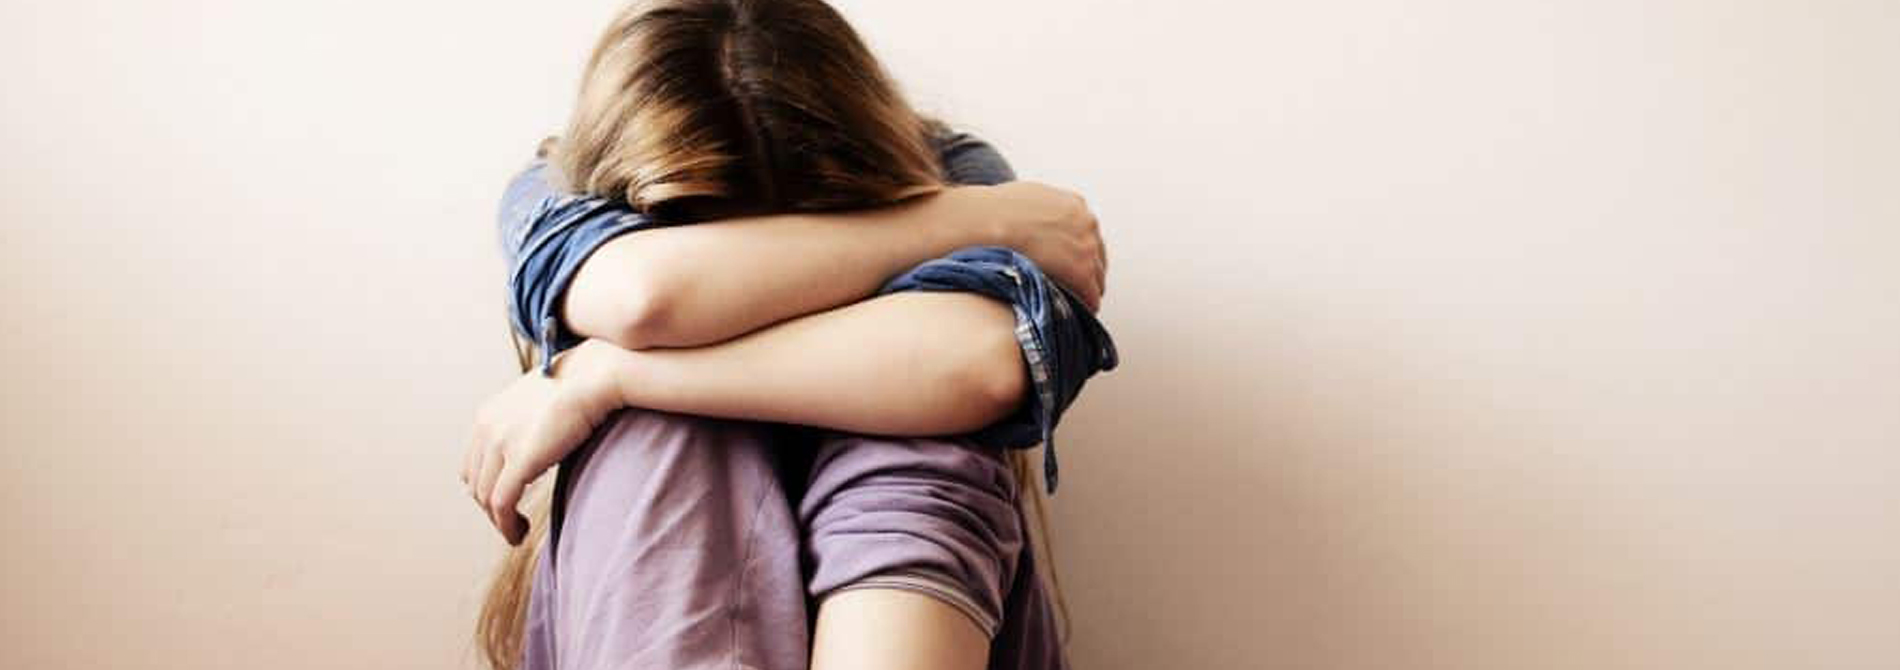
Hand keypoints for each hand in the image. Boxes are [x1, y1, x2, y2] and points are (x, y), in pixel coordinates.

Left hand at [460, 341, 625, 544]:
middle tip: (513, 521)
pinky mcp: (520, 459)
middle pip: (476, 484)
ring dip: (499, 521)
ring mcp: (501, 443)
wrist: (595, 376)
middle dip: (492, 508)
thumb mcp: (539, 404)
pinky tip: (519, 533)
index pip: (472, 465)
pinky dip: (507, 525)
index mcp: (487, 416)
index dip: (485, 489)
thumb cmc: (578, 388)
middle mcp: (487, 429)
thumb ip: (526, 425)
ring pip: (486, 498)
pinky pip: (502, 503)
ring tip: (517, 531)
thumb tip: (534, 445)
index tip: (505, 503)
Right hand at [975, 181, 1106, 311]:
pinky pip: (1091, 293)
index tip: (1070, 264)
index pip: (1087, 234)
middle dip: (1086, 271)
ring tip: (1073, 303)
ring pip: (1097, 276)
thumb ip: (1041, 212)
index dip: (1077, 252)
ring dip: (1086, 289)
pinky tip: (1077, 313)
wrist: (986, 222)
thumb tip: (1032, 225)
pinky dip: (1086, 303)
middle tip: (1074, 287)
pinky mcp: (1082, 270)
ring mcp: (1087, 246)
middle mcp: (1087, 222)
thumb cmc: (993, 212)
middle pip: (1097, 255)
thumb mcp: (1025, 199)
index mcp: (1074, 204)